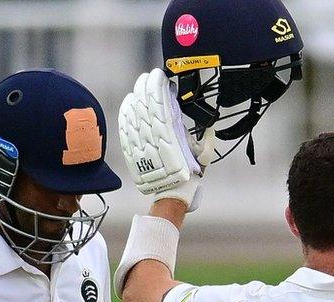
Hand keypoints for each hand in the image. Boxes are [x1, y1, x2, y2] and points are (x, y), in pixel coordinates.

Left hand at [118, 68, 215, 210]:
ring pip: (135, 112)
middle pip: (146, 104)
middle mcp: (154, 135)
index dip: (159, 87)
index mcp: (172, 133)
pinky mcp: (132, 148)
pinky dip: (126, 112)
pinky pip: (126, 126)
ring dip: (137, 96)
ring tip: (140, 85)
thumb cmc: (190, 174)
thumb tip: (207, 125)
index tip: (160, 76)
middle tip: (149, 76)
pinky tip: (128, 102)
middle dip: (147, 87)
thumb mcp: (202, 153)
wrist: (172, 193)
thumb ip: (205, 137)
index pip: (162, 102)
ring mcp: (141, 141)